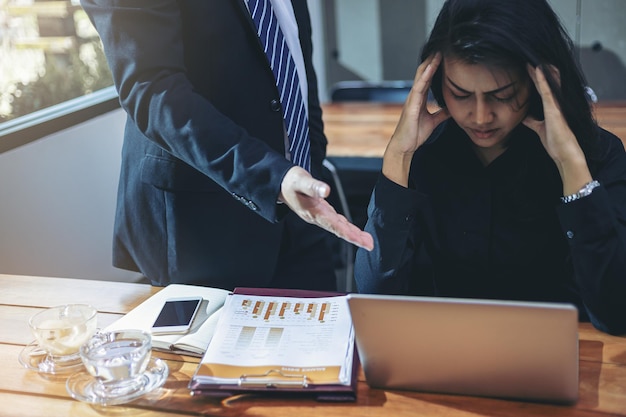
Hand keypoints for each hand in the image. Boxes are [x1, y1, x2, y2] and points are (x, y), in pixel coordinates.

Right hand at [279, 166, 373, 250]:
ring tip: (366, 241)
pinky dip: (346, 227)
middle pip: (339, 230)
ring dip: (352, 234)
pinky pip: (336, 222)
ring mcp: (319, 216)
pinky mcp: (321, 212)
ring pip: (338, 227)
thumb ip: (314, 186)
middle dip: (355, 237)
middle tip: (369, 245)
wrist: (279, 185)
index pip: (335, 225)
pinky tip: (354, 231)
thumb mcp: (300, 180)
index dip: (349, 234)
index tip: (362, 241)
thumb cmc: (290, 181)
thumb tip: (327, 191)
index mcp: (314, 212)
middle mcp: (317, 217)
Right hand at [383, 53, 449, 185]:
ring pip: (421, 76)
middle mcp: (415, 96)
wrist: (404, 146)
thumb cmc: (415, 134)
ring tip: (438, 52)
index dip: (435, 66)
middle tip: (442, 48)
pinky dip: (426, 76)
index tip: (444, 56)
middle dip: (432, 60)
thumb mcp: (433, 121)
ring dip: (430, 64)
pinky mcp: (411, 104)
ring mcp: (412, 98)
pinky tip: (432, 67)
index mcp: (420, 98)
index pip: (428, 78)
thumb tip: (451, 108)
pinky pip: (419, 87)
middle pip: (424, 73)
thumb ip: (441, 113)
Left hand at [523, 64, 590, 193]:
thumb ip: (533, 122)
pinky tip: (538, 70)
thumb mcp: (539, 129)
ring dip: (539, 72)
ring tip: (532, 60)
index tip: (528, 68)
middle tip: (529, 59)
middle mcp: (554, 104)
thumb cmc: (555, 142)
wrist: (564, 152)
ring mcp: (555, 106)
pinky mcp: (554, 109)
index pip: (541, 90)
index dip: (535, 79)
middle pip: (545, 84)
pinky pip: (547, 92)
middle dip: (537, 72)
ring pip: (547, 84)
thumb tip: (524, 117)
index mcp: (551, 108)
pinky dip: (542, 81)